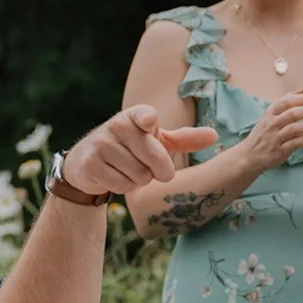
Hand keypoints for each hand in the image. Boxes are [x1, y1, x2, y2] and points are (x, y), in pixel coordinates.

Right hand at [59, 106, 218, 195]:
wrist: (88, 163)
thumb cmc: (131, 149)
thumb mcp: (157, 141)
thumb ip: (184, 139)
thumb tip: (214, 135)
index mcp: (136, 116)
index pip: (144, 115)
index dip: (148, 119)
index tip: (149, 123)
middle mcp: (117, 125)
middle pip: (154, 157)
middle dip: (160, 170)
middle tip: (154, 170)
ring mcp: (101, 144)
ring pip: (139, 175)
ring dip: (139, 180)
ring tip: (128, 170)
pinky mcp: (90, 163)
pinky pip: (121, 185)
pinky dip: (124, 187)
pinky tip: (115, 177)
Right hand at [239, 88, 302, 170]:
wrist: (249, 156)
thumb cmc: (262, 134)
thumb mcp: (270, 115)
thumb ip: (287, 101)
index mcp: (269, 113)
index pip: (287, 101)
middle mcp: (271, 124)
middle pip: (293, 114)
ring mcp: (275, 138)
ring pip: (295, 128)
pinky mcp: (279, 151)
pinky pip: (295, 143)